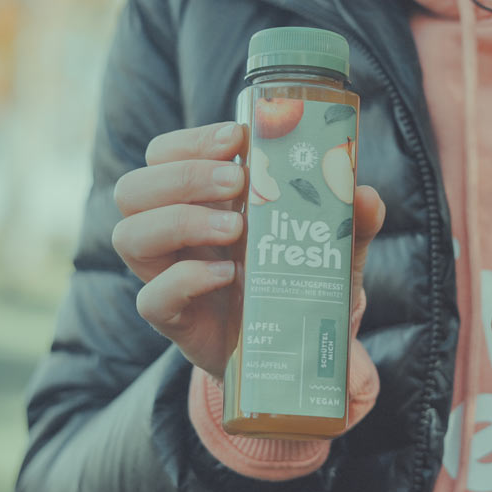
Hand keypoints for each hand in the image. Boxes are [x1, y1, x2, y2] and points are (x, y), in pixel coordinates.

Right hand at [112, 121, 384, 377]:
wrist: (289, 352)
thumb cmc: (297, 282)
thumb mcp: (330, 248)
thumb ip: (350, 221)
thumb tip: (363, 194)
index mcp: (196, 200)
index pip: (163, 155)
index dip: (190, 142)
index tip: (237, 139)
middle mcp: (169, 233)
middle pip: (133, 189)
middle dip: (183, 176)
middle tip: (237, 183)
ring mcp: (164, 276)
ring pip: (128, 236)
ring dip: (179, 221)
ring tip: (235, 230)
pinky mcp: (171, 319)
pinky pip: (152, 297)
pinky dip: (188, 279)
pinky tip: (228, 275)